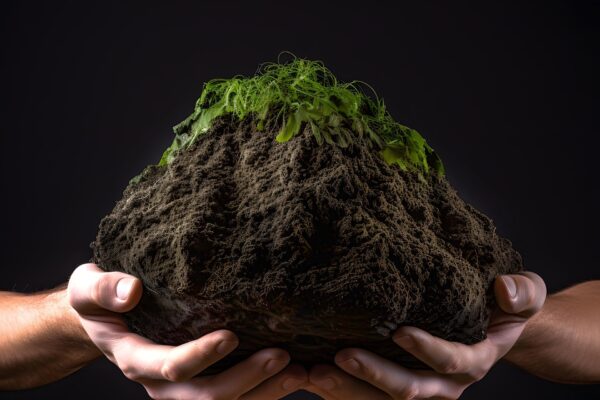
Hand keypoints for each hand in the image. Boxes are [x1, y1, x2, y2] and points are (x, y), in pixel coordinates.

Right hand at [68, 263, 307, 398]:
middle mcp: (159, 382)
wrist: (103, 321)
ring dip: (263, 392)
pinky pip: (232, 397)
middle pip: (205, 395)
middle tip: (282, 356)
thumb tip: (131, 290)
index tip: (231, 334)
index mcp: (134, 359)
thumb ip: (104, 288)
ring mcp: (180, 388)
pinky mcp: (198, 382)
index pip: (170, 366)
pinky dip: (262, 390)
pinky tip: (292, 374)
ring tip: (300, 372)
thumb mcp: (88, 287)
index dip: (200, 355)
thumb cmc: (98, 300)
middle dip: (245, 379)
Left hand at [306, 271, 546, 398]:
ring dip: (347, 389)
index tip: (399, 331)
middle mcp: (445, 384)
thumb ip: (522, 292)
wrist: (493, 326)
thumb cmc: (505, 306)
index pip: (449, 361)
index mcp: (473, 360)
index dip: (427, 349)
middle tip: (339, 357)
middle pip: (407, 389)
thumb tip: (504, 289)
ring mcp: (420, 388)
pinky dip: (340, 389)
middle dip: (372, 375)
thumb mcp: (526, 294)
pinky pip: (368, 396)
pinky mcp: (397, 386)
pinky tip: (309, 374)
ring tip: (314, 372)